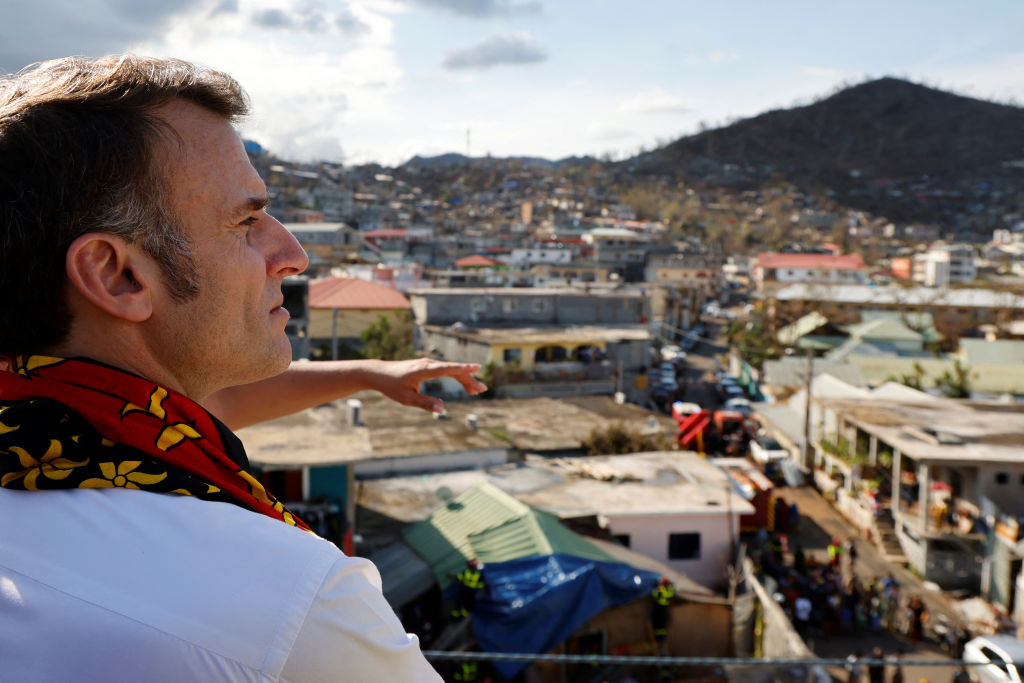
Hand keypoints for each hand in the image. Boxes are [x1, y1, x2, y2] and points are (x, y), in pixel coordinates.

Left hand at [363, 358, 486, 412]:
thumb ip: (425, 403)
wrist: (379, 373)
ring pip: (451, 370)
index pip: (447, 369)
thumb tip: (442, 410)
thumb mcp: (407, 399)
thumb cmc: (391, 386)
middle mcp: (428, 364)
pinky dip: (457, 376)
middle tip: (482, 390)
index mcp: (424, 370)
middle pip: (453, 370)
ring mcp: (429, 364)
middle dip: (469, 379)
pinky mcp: (428, 366)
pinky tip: (465, 385)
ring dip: (465, 379)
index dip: (463, 369)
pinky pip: (446, 370)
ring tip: (477, 391)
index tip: (477, 368)